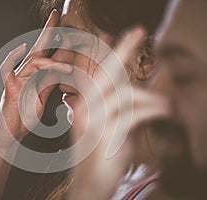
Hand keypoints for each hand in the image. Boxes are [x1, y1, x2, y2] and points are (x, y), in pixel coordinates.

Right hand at [0, 10, 72, 156]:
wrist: (11, 134)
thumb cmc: (25, 117)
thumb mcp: (43, 98)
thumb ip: (49, 83)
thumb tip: (61, 71)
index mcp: (34, 75)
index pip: (45, 54)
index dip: (54, 41)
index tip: (65, 28)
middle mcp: (25, 73)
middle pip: (37, 49)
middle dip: (48, 32)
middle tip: (56, 15)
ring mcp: (16, 79)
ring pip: (32, 61)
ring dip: (51, 62)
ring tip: (67, 69)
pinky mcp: (8, 87)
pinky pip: (7, 68)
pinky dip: (12, 57)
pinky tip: (21, 48)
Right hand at [68, 27, 168, 199]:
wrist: (90, 184)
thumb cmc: (101, 154)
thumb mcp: (109, 126)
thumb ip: (118, 107)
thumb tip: (138, 90)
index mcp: (85, 105)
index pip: (101, 74)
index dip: (117, 53)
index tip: (132, 34)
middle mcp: (86, 109)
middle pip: (106, 74)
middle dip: (123, 50)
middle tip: (139, 30)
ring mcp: (94, 122)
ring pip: (125, 95)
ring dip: (151, 99)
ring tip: (166, 106)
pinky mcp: (105, 136)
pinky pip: (134, 114)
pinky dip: (153, 111)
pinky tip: (164, 113)